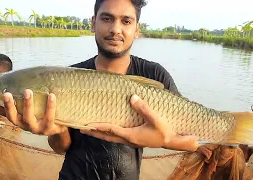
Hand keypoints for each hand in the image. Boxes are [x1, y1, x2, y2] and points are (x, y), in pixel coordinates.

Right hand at [0, 89, 66, 135]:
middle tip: (7, 93)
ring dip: (28, 105)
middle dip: (10, 105)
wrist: (58, 129)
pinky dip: (50, 106)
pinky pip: (49, 117)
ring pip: (30, 118)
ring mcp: (37, 128)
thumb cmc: (37, 116)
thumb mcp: (22, 111)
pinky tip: (51, 95)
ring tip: (28, 91)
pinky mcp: (50, 128)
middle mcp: (25, 126)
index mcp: (18, 120)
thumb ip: (6, 104)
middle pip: (14, 118)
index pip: (4, 113)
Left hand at [80, 95, 198, 151]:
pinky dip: (107, 134)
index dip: (99, 126)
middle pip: (107, 136)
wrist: (171, 141)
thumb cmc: (163, 131)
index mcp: (131, 135)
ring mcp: (130, 141)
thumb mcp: (155, 119)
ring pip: (110, 138)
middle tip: (81, 128)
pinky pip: (116, 137)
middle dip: (94, 132)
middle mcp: (128, 139)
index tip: (88, 124)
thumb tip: (133, 97)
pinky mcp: (132, 139)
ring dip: (99, 134)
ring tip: (89, 129)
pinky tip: (105, 130)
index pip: (111, 130)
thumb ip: (144, 108)